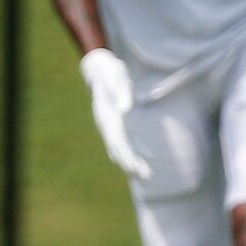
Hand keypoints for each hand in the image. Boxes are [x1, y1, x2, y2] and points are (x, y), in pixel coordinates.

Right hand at [78, 48, 150, 183]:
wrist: (99, 67)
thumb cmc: (109, 71)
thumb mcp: (114, 76)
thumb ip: (119, 91)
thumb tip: (125, 109)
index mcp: (106, 117)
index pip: (117, 143)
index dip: (127, 157)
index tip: (137, 169)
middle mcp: (107, 125)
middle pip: (118, 150)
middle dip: (131, 165)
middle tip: (146, 177)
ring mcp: (110, 125)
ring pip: (119, 149)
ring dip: (130, 162)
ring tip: (144, 175)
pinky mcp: (115, 122)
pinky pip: (121, 142)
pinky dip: (128, 154)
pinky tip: (135, 161)